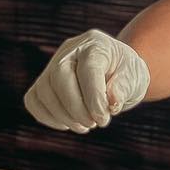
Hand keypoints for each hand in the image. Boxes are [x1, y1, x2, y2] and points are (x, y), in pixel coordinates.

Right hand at [24, 29, 150, 132]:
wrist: (118, 72)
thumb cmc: (127, 74)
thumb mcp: (135, 78)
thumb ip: (124, 88)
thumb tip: (111, 102)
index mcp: (95, 44)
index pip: (87, 69)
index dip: (93, 97)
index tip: (103, 118)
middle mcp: (70, 50)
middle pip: (59, 77)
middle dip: (75, 107)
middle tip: (94, 124)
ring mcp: (53, 64)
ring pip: (44, 90)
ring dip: (63, 115)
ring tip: (86, 126)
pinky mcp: (44, 81)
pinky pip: (33, 99)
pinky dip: (46, 116)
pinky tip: (67, 124)